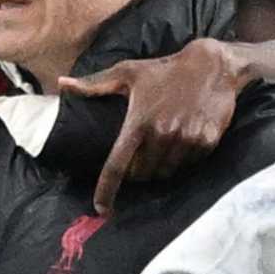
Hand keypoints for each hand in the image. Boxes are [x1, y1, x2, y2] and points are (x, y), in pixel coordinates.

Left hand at [58, 39, 248, 214]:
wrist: (212, 65)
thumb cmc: (164, 69)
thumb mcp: (127, 73)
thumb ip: (94, 84)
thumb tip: (62, 84)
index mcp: (138, 123)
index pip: (117, 165)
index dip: (106, 190)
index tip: (101, 208)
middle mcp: (162, 135)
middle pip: (143, 173)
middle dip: (136, 172)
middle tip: (138, 158)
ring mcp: (186, 140)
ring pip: (165, 172)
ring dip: (158, 168)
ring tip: (158, 150)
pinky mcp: (207, 142)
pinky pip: (188, 164)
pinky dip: (181, 161)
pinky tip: (180, 143)